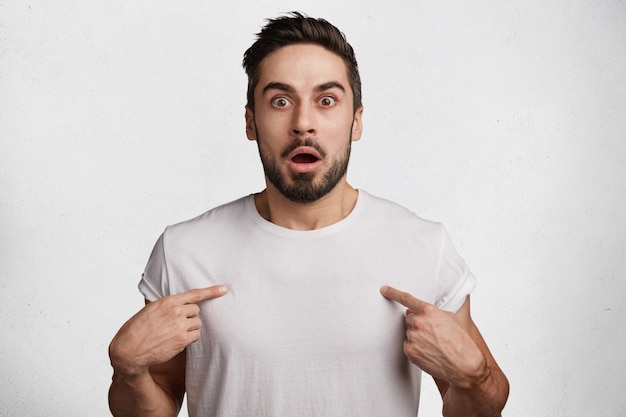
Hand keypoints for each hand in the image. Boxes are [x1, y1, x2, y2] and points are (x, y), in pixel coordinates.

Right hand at [109, 285, 227, 375]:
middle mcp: (176, 311)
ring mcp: (180, 326)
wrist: (129, 350)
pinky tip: (175, 341)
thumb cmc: (136, 330)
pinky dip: (189, 339)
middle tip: (175, 324)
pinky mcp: (182, 340)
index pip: (194, 294)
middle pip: (196, 311)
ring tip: (173, 334)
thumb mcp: (149, 310)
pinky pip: (195, 336)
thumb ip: (165, 306)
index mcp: (167, 301)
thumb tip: (177, 305)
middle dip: (189, 317)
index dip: (211, 291)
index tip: (224, 289)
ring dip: (190, 328)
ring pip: (197, 324)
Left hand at [380, 285, 486, 388]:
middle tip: (433, 334)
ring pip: (410, 333)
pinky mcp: (410, 350)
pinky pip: (408, 345)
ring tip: (434, 345)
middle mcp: (419, 322)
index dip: (393, 293)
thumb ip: (431, 312)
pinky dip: (416, 349)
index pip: (407, 299)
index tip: (384, 290)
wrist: (464, 365)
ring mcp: (413, 336)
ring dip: (418, 337)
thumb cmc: (461, 342)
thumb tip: (413, 311)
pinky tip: (429, 352)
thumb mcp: (450, 319)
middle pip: (410, 319)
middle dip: (418, 325)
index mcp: (430, 311)